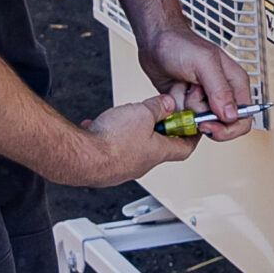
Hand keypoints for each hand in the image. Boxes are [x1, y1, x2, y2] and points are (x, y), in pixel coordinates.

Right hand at [71, 95, 198, 187]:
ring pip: (135, 148)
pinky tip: (102, 126)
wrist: (82, 157)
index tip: (192, 125)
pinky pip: (113, 150)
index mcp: (158, 152)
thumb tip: (167, 104)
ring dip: (134, 133)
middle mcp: (142, 164)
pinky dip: (110, 137)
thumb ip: (157, 107)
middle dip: (159, 130)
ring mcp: (123, 168)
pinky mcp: (106, 167)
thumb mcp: (142, 112)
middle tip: (156, 115)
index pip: (185, 147)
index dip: (191, 135)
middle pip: (159, 147)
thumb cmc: (112, 141)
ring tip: (125, 119)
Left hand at [136, 26, 254, 142]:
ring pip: (200, 123)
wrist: (155, 41)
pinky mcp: (188, 105)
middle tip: (190, 102)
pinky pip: (186, 120)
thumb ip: (219, 89)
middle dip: (202, 117)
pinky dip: (177, 110)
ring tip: (183, 88)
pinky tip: (175, 92)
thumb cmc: (181, 44)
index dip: (227, 128)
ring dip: (187, 110)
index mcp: (235, 84)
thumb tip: (230, 115)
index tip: (208, 124)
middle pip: (221, 126)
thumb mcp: (203, 63)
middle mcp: (223, 95)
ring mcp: (204, 101)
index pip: (243, 119)